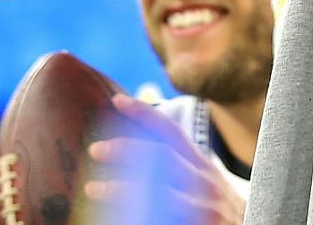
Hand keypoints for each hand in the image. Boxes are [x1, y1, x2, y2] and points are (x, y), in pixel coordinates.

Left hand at [82, 94, 246, 224]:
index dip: (145, 113)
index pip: (171, 132)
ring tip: (92, 189)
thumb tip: (139, 154)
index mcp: (200, 165)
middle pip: (162, 157)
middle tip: (94, 149)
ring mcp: (205, 208)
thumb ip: (179, 167)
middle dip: (126, 150)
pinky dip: (138, 218)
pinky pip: (165, 220)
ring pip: (159, 193)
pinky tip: (116, 220)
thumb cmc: (220, 210)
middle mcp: (203, 182)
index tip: (117, 100)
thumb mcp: (204, 182)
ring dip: (122, 190)